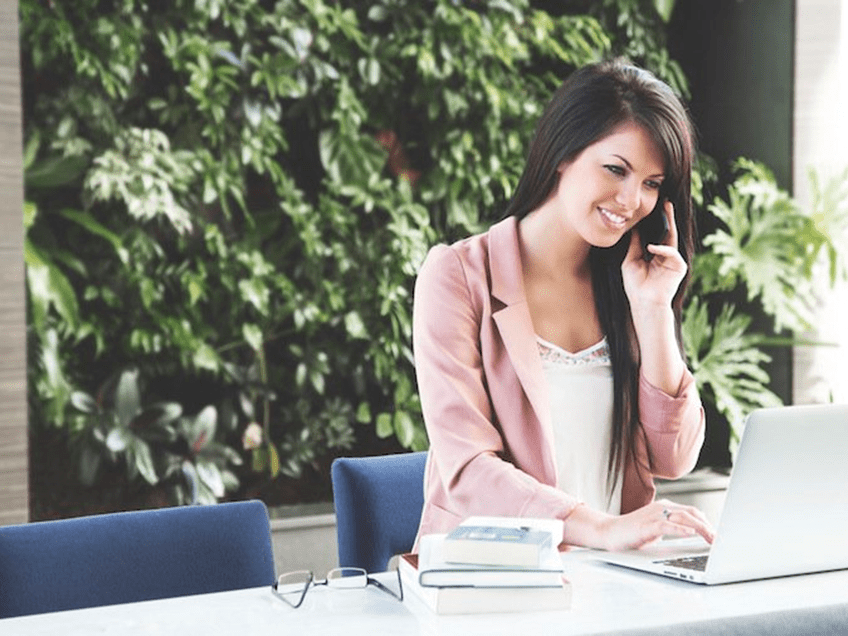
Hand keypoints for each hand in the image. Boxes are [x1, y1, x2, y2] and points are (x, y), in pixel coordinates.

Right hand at [598, 499, 715, 551]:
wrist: (609, 532)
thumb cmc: (631, 533)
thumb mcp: (656, 530)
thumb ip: (671, 528)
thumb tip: (692, 534)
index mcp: (664, 508)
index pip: (692, 512)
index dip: (707, 523)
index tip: (717, 535)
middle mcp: (661, 508)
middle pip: (691, 513)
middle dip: (708, 526)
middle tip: (718, 540)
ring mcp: (653, 515)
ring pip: (683, 517)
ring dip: (700, 528)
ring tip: (711, 538)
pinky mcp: (646, 525)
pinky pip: (666, 525)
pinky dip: (680, 529)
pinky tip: (690, 534)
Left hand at [621, 200, 686, 312]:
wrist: (643, 302)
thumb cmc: (635, 285)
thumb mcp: (631, 260)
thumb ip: (634, 245)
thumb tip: (634, 228)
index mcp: (655, 254)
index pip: (657, 234)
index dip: (656, 222)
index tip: (653, 208)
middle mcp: (666, 256)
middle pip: (668, 232)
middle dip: (667, 217)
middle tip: (666, 202)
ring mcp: (674, 261)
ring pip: (672, 238)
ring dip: (669, 224)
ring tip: (665, 209)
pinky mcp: (679, 267)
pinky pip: (672, 253)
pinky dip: (662, 249)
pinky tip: (651, 247)